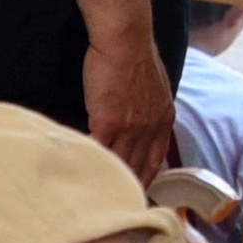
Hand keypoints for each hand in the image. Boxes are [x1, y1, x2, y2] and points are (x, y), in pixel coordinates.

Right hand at [82, 24, 174, 182]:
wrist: (125, 41)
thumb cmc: (136, 55)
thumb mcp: (155, 86)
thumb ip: (149, 108)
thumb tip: (139, 117)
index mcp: (163, 119)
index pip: (155, 159)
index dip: (145, 178)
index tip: (136, 189)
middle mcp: (150, 128)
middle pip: (137, 167)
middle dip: (126, 185)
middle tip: (113, 201)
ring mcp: (130, 127)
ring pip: (118, 163)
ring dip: (106, 178)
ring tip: (94, 193)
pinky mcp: (108, 122)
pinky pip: (97, 149)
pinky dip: (90, 161)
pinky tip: (79, 170)